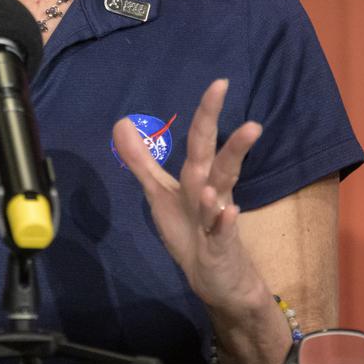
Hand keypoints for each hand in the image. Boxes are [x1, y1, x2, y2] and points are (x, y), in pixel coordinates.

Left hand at [112, 78, 264, 310]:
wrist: (218, 280)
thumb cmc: (190, 231)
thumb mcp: (160, 194)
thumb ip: (142, 161)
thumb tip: (121, 123)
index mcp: (199, 176)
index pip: (201, 140)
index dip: (207, 112)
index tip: (219, 83)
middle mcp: (212, 191)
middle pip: (214, 155)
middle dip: (220, 128)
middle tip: (228, 95)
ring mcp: (217, 218)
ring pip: (222, 188)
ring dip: (229, 165)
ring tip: (242, 137)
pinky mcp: (219, 246)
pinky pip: (222, 232)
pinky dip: (224, 222)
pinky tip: (229, 211)